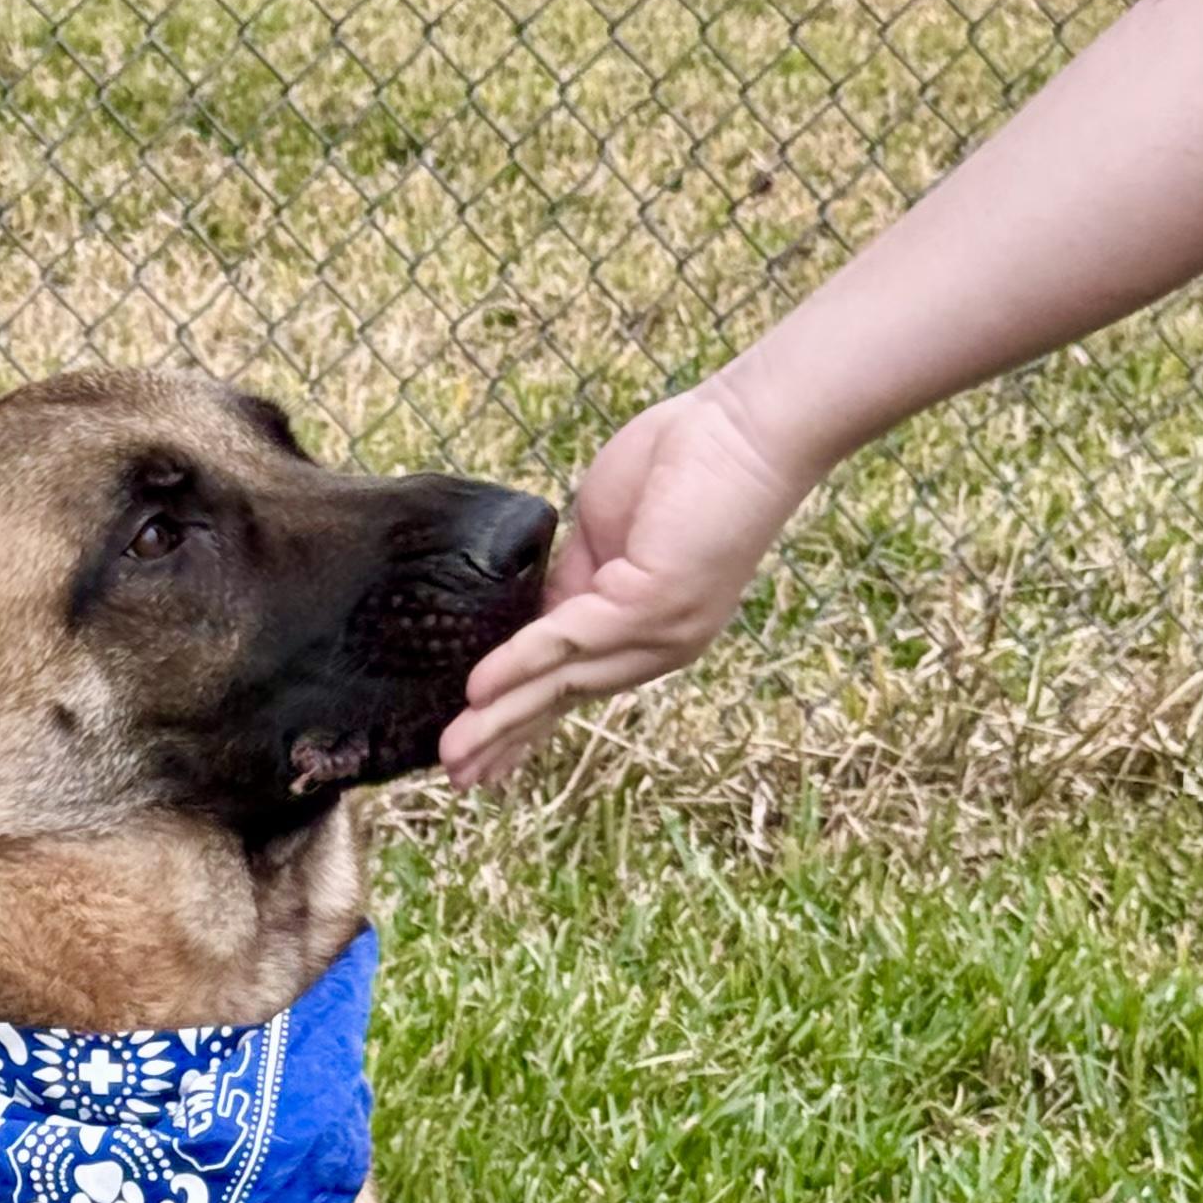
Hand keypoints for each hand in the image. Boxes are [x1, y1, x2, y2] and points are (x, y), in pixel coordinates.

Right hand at [440, 377, 814, 787]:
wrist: (750, 425)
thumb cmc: (686, 462)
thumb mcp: (606, 536)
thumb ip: (570, 585)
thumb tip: (527, 622)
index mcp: (650, 632)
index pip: (576, 686)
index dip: (525, 719)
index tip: (481, 756)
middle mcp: (659, 647)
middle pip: (566, 700)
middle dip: (506, 739)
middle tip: (456, 777)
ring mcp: (659, 632)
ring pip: (562, 683)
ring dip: (501, 721)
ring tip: (452, 752)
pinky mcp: (651, 606)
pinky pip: (567, 641)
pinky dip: (519, 665)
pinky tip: (480, 690)